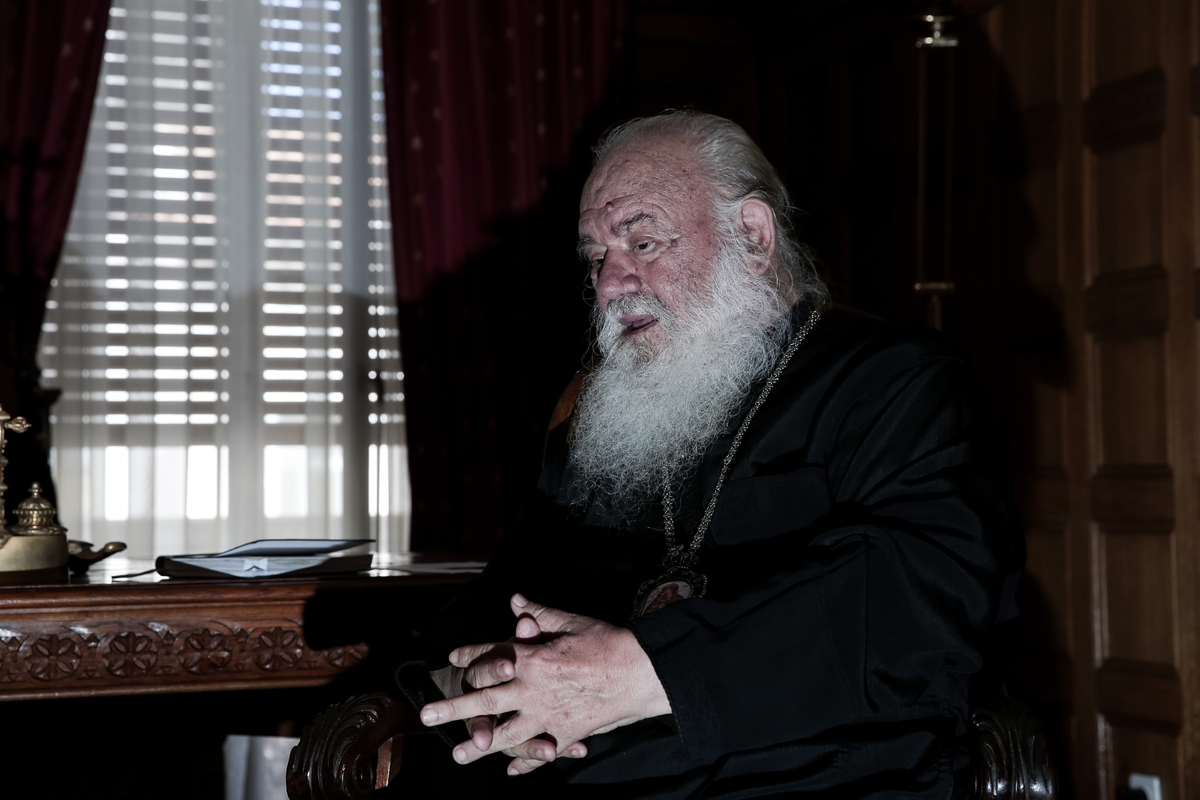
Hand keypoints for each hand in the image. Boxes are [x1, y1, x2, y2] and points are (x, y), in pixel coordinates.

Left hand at [420, 594, 670, 775]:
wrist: (640, 672)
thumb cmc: (607, 641)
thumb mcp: (570, 621)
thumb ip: (539, 613)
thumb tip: (514, 600)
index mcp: (531, 657)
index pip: (491, 655)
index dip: (471, 654)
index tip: (452, 657)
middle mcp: (532, 688)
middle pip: (485, 700)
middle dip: (452, 707)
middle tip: (426, 715)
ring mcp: (547, 715)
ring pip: (505, 734)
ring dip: (478, 745)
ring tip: (455, 754)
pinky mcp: (565, 733)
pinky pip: (540, 751)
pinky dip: (525, 762)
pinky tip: (511, 770)